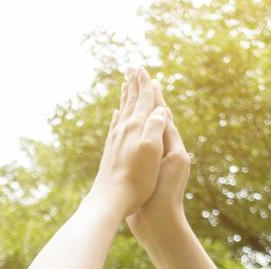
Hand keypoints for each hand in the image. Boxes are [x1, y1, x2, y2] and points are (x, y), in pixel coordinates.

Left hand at [88, 67, 166, 219]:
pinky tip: (116, 114)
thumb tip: (160, 109)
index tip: (144, 69)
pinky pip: (115, 127)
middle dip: (134, 85)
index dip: (146, 85)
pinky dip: (118, 116)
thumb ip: (155, 127)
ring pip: (122, 112)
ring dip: (126, 97)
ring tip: (126, 84)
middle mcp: (123, 130)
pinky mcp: (110, 151)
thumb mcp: (151, 152)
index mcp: (136, 128)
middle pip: (131, 102)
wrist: (110, 199)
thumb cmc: (136, 180)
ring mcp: (115, 140)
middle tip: (133, 68)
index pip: (143, 100)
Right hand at [126, 79, 190, 240]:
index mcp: (172, 147)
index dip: (153, 94)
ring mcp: (153, 161)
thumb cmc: (162, 195)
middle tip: (137, 75)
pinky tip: (121, 125)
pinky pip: (135, 142)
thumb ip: (166, 136)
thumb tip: (163, 111)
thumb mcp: (169, 161)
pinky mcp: (142, 171)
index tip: (145, 74)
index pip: (162, 113)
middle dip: (145, 97)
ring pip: (144, 129)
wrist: (158, 223)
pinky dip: (129, 130)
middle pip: (154, 117)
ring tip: (129, 95)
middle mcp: (164, 151)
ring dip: (137, 111)